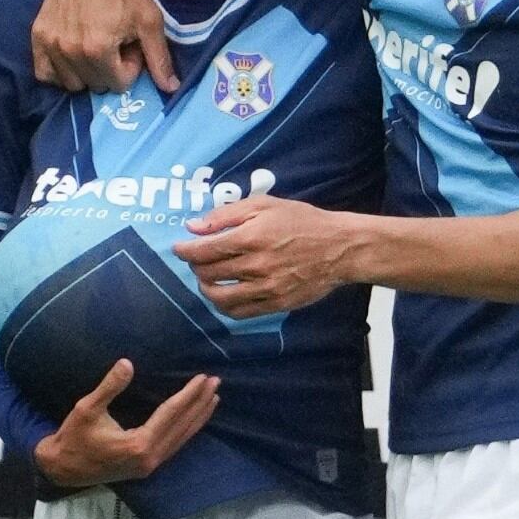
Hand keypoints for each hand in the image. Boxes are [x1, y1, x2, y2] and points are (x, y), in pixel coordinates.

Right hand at [32, 0, 175, 93]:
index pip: (119, 84)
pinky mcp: (38, 35)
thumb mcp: (150, 21)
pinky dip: (59, 71)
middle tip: (114, 43)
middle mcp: (70, 50)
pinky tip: (73, 56)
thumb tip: (171, 89)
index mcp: (98, 49)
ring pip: (72, 83)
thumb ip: (160, 58)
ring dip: (87, 72)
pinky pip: (44, 73)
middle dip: (110, 69)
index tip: (130, 45)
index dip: (130, 67)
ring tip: (96, 46)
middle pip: (96, 85)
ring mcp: (51, 43)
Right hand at [33, 359, 218, 488]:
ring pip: (182, 438)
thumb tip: (127, 363)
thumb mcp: (86, 409)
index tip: (204, 377)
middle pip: (183, 426)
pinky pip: (175, 445)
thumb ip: (109, 387)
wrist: (62, 469)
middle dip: (200, 403)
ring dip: (198, 417)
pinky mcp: (148, 466)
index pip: (171, 414)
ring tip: (213, 398)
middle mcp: (151, 458)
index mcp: (139, 445)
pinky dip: (188, 429)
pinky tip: (195, 418)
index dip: (189, 394)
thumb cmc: (72, 438)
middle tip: (216, 382)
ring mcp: (151, 465)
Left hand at [175, 195, 359, 316]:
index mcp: (250, 238)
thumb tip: (193, 227)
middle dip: (195, 266)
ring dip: (206, 289)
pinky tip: (225, 296)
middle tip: (197, 260)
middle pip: (208, 273)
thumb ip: (226, 215)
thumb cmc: (302, 222)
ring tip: (208, 280)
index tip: (179, 248)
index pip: (203, 250)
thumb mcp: (264, 205)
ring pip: (219, 297)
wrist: (339, 248)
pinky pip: (239, 312)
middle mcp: (255, 266)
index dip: (184, 250)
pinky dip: (224, 306)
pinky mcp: (276, 304)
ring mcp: (266, 288)